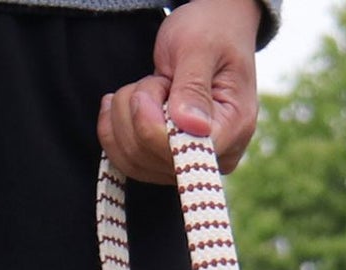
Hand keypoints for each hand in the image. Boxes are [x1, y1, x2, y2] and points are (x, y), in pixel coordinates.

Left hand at [98, 0, 260, 183]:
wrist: (213, 31)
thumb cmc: (211, 32)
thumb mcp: (200, 47)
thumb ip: (192, 87)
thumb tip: (190, 126)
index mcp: (232, 129)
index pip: (181, 151)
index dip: (152, 123)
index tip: (157, 83)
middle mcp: (214, 156)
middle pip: (150, 156)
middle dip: (138, 110)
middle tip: (159, 78)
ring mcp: (188, 162)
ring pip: (133, 159)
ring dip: (125, 116)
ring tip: (150, 86)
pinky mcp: (166, 161)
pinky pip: (127, 160)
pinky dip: (114, 128)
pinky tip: (121, 102)